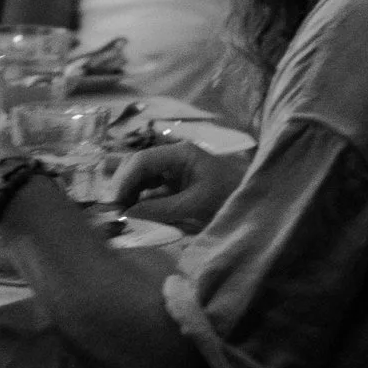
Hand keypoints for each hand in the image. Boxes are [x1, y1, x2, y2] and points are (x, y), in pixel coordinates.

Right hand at [111, 136, 245, 232]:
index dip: (124, 180)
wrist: (255, 206)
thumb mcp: (195, 205)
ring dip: (127, 193)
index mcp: (180, 153)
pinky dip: (138, 200)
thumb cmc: (229, 199)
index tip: (114, 203)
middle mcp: (173, 157)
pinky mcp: (174, 186)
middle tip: (112, 210)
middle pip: (136, 166)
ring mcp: (173, 171)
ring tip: (118, 213)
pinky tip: (130, 212)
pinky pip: (149, 190)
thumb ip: (160, 208)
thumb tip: (127, 213)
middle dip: (122, 186)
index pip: (142, 160)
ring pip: (139, 177)